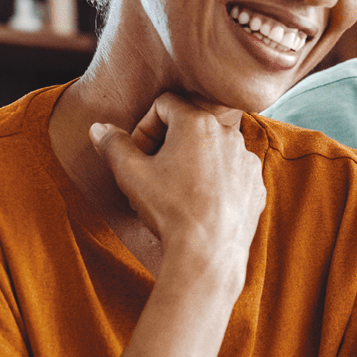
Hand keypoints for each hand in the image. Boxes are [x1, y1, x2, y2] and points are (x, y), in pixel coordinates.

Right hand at [90, 91, 265, 281]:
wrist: (208, 252)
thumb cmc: (169, 209)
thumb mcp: (130, 174)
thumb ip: (114, 145)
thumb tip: (100, 128)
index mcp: (199, 123)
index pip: (165, 104)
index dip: (145, 126)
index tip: (138, 154)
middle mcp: (230, 135)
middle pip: (191, 127)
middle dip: (169, 145)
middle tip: (153, 175)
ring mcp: (247, 161)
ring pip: (214, 151)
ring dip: (194, 164)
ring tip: (176, 193)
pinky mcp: (256, 186)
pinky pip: (232, 175)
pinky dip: (216, 183)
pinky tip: (200, 205)